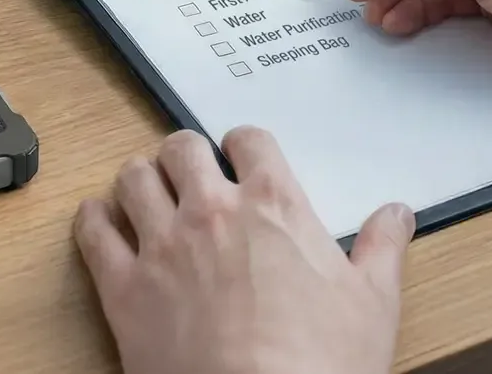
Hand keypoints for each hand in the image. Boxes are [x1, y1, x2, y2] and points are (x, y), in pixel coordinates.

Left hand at [75, 127, 413, 373]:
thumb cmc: (319, 366)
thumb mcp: (373, 304)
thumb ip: (383, 248)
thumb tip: (397, 214)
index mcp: (274, 206)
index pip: (250, 139)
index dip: (245, 143)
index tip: (243, 154)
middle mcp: (213, 212)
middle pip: (182, 147)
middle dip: (187, 154)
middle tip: (192, 171)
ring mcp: (162, 246)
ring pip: (134, 178)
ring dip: (141, 179)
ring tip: (148, 192)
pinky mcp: (124, 288)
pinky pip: (94, 232)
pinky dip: (94, 220)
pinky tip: (100, 220)